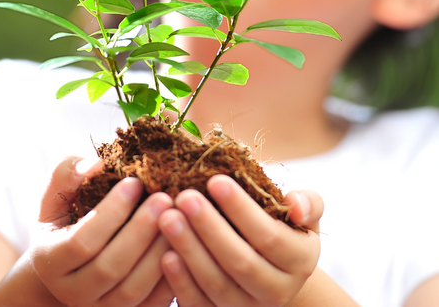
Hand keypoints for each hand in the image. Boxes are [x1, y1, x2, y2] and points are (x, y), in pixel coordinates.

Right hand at [31, 156, 174, 306]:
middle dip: (140, 230)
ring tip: (179, 217)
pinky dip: (172, 274)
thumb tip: (95, 163)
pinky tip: (185, 242)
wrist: (74, 266)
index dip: (111, 211)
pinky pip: (153, 303)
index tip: (135, 181)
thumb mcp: (57, 197)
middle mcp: (73, 293)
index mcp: (51, 261)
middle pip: (110, 268)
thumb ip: (68, 174)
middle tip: (165, 197)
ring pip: (134, 289)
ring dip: (159, 251)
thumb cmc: (69, 221)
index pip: (82, 241)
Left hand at [158, 175, 322, 306]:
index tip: (215, 180)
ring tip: (168, 218)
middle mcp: (277, 290)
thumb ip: (309, 203)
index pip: (269, 236)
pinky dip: (181, 283)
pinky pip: (200, 305)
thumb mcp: (304, 216)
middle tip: (184, 196)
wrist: (271, 272)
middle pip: (241, 262)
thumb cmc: (282, 230)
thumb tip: (296, 204)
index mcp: (300, 260)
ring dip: (190, 250)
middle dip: (210, 228)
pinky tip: (165, 255)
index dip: (242, 209)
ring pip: (217, 284)